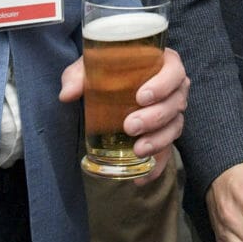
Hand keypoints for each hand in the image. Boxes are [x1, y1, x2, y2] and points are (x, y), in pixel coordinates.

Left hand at [60, 48, 188, 179]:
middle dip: (155, 117)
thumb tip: (67, 94)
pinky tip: (141, 179)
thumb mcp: (90, 67)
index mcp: (163, 63)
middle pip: (175, 102)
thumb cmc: (105, 69)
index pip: (174, 70)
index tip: (141, 97)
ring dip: (158, 141)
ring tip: (137, 151)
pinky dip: (157, 166)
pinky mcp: (165, 133)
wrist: (110, 83)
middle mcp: (174, 88)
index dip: (163, 84)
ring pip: (175, 126)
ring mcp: (172, 112)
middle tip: (130, 126)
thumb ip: (77, 76)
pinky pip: (168, 151)